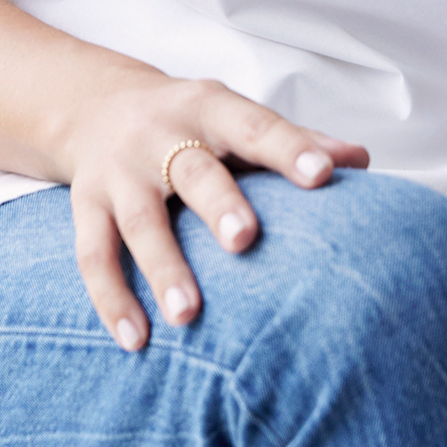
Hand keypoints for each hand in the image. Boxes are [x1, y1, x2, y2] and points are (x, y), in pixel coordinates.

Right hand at [62, 73, 368, 352]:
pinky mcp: (86, 204)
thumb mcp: (236, 118)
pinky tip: (135, 339)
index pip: (255, 126)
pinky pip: (92, 254)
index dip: (289, 148)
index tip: (323, 175)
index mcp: (210, 107)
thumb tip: (360, 160)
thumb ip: (295, 139)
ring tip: (188, 315)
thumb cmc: (190, 122)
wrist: (95, 106)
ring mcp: (119, 171)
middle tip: (245, 241)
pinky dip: (111, 299)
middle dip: (219, 204)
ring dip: (163, 267)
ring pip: (140, 219)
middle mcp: (160, 134)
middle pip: (192, 169)